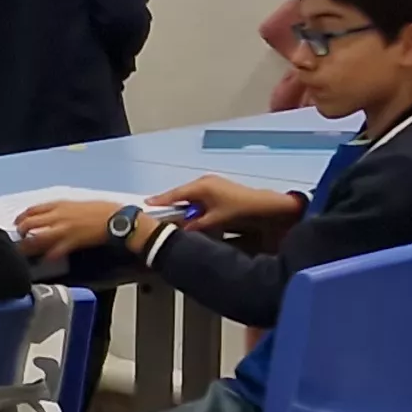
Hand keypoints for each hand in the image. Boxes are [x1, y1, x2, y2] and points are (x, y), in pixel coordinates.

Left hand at [11, 197, 126, 257]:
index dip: (22, 217)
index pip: (33, 209)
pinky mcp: (72, 241)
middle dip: (21, 232)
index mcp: (60, 205)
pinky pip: (55, 251)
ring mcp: (64, 229)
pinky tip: (45, 260)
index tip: (17, 222)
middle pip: (30, 223)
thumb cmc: (101, 210)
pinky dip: (48, 256)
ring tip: (25, 252)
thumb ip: (62, 209)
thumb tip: (52, 216)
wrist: (116, 218)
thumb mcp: (78, 204)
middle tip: (20, 239)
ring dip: (29, 246)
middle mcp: (58, 215)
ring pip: (38, 238)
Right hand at [153, 174, 303, 232]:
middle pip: (181, 193)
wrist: (266, 205)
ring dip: (183, 204)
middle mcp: (205, 181)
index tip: (146, 204)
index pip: (175, 194)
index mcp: (201, 187)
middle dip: (171, 203)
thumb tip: (179, 230)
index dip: (160, 200)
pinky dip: (193, 203)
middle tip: (157, 212)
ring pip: (190, 195)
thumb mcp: (215, 221)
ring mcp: (213, 183)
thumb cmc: (239, 210)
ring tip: (173, 214)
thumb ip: (195, 225)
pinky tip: (191, 212)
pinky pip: (199, 195)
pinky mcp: (219, 187)